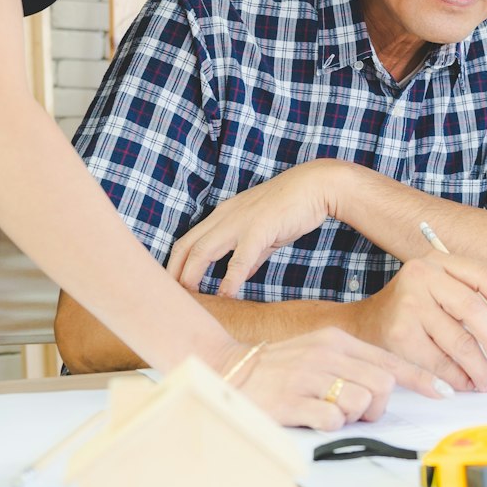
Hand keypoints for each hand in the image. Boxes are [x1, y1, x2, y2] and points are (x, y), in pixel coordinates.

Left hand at [170, 162, 338, 296]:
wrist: (315, 186)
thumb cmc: (290, 208)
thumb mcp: (262, 232)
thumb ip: (248, 255)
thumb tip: (238, 276)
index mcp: (223, 215)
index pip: (188, 241)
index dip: (176, 265)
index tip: (173, 288)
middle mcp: (224, 216)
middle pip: (186, 246)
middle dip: (174, 273)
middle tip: (171, 300)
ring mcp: (240, 222)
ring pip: (203, 250)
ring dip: (192, 276)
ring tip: (190, 300)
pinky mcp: (259, 229)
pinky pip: (239, 259)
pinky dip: (229, 279)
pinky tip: (226, 295)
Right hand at [231, 327, 441, 430]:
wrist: (230, 369)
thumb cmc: (282, 367)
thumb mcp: (320, 353)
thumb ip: (353, 363)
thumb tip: (390, 383)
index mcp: (337, 340)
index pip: (390, 359)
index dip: (420, 378)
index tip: (444, 392)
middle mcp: (327, 354)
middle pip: (382, 384)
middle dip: (378, 405)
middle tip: (357, 410)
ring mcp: (309, 376)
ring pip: (361, 402)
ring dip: (351, 415)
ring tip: (327, 409)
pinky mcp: (292, 401)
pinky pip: (332, 420)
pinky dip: (329, 424)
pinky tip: (312, 416)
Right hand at [349, 254, 486, 392]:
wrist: (362, 325)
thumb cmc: (410, 310)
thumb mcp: (437, 290)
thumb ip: (470, 302)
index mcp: (437, 262)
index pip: (484, 275)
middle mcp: (421, 277)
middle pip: (473, 310)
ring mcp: (409, 305)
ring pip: (459, 342)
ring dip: (478, 367)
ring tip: (485, 379)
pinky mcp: (400, 336)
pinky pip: (440, 363)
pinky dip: (456, 378)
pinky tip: (462, 383)